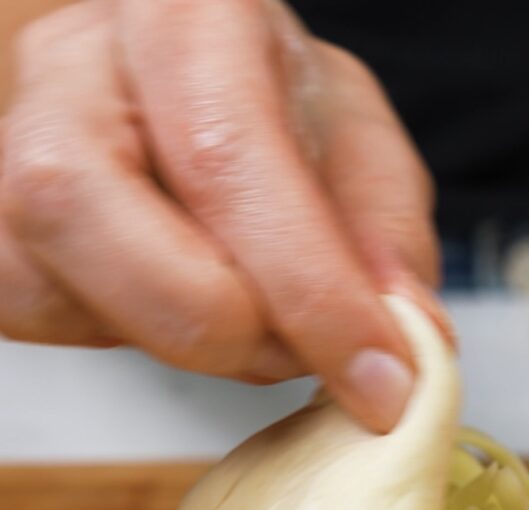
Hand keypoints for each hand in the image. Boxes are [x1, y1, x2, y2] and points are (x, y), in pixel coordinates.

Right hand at [0, 0, 442, 431]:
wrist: (186, 96)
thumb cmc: (276, 110)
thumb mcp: (358, 144)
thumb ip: (388, 232)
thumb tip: (410, 334)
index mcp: (182, 17)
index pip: (223, 153)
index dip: (308, 287)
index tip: (381, 376)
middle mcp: (70, 69)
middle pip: (84, 205)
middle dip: (225, 322)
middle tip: (306, 348)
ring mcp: (9, 152)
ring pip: (52, 285)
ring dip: (191, 341)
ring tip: (258, 320)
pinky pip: (50, 324)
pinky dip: (145, 343)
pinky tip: (191, 310)